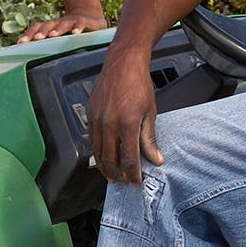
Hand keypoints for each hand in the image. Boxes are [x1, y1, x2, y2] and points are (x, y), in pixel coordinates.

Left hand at [18, 7, 106, 42]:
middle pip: (48, 25)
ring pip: (63, 24)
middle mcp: (60, 23)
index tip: (20, 43)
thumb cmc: (71, 31)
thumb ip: (49, 48)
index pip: (38, 28)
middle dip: (42, 32)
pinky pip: (81, 23)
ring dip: (57, 29)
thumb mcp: (60, 39)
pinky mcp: (86, 21)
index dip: (29, 34)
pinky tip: (76, 33)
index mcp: (51, 27)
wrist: (90, 16)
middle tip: (36, 38)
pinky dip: (78, 27)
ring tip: (52, 35)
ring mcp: (72, 21)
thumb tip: (31, 64)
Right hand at [87, 49, 162, 185]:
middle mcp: (109, 123)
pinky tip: (103, 156)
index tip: (136, 181)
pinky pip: (91, 139)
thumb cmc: (138, 84)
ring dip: (105, 166)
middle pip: (110, 159)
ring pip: (97, 152)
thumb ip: (149, 139)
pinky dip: (97, 151)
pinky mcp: (89, 114)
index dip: (133, 174)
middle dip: (117, 175)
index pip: (129, 159)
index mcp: (127, 123)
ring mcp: (96, 118)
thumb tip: (156, 159)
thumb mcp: (149, 112)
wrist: (123, 63)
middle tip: (123, 182)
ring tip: (112, 175)